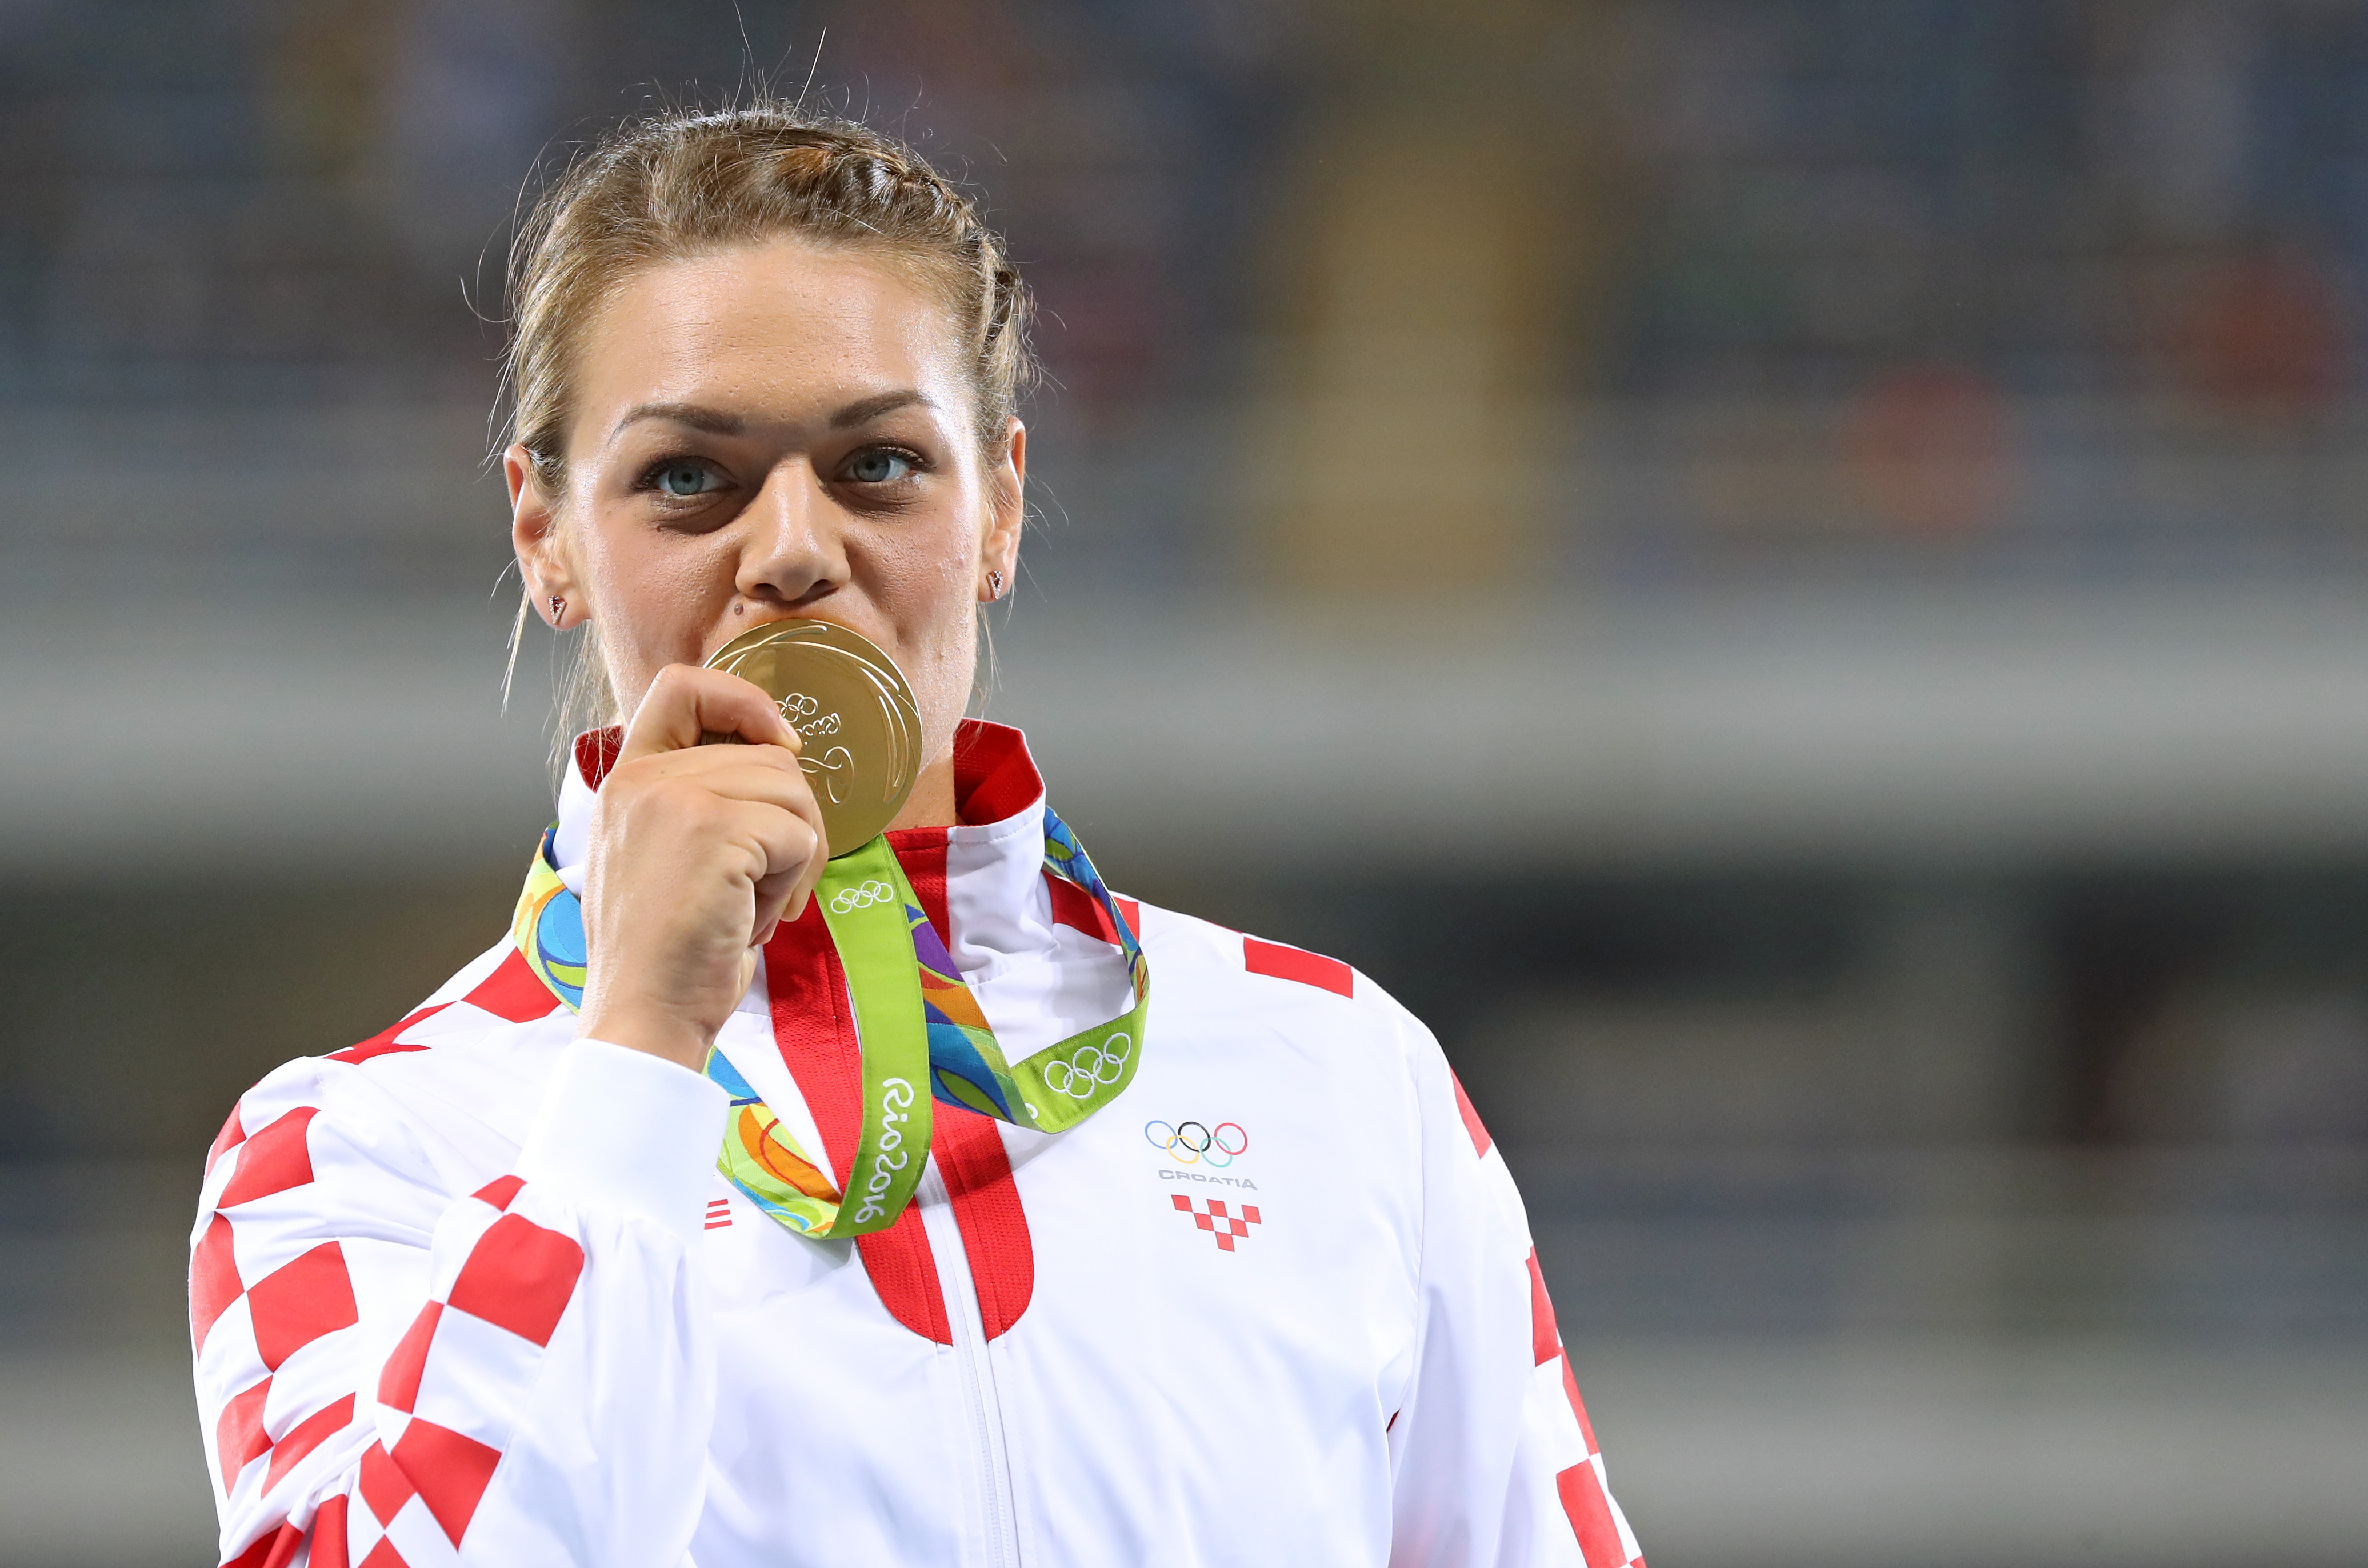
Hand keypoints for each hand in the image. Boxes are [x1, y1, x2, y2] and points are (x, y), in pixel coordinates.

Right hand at [574, 665, 827, 1069]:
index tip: (782, 745)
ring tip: (753, 904)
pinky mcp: (712, 831)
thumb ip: (697, 800)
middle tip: (766, 886)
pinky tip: (753, 919)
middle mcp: (642, 779)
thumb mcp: (663, 855)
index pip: (683, 686)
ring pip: (793, 791)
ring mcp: (674, 801)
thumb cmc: (667, 951)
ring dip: (795, 857)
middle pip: (769, 756)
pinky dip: (794, 882)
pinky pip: (798, 835)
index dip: (745, 701)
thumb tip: (781, 754)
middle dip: (792, 822)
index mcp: (627, 779)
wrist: (645, 1014)